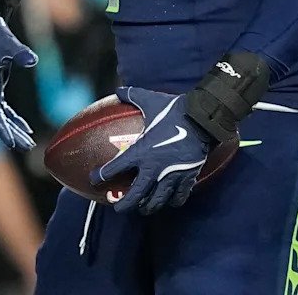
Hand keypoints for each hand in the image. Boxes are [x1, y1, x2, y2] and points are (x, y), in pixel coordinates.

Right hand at [0, 14, 37, 149]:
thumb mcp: (6, 40)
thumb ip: (19, 52)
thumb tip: (32, 60)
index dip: (1, 128)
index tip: (11, 142)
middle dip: (11, 133)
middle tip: (28, 146)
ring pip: (0, 115)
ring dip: (13, 128)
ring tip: (29, 142)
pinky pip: (3, 107)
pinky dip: (13, 118)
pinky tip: (25, 127)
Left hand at [90, 87, 213, 214]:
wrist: (202, 119)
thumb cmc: (174, 110)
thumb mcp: (150, 101)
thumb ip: (131, 96)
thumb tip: (118, 89)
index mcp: (141, 151)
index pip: (115, 168)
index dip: (102, 175)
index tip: (95, 180)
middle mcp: (153, 168)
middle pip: (136, 195)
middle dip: (125, 205)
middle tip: (118, 208)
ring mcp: (171, 175)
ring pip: (157, 200)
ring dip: (148, 206)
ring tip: (143, 208)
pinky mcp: (187, 178)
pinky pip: (178, 197)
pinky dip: (172, 201)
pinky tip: (169, 201)